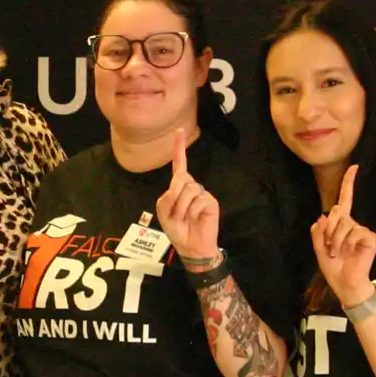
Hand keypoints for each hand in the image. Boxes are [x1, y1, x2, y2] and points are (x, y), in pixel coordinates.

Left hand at [155, 128, 220, 263]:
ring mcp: (202, 193)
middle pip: (180, 178)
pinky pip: (198, 200)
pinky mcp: (211, 202)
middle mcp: (191, 186)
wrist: (191, 246)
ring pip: (189, 190)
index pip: (179, 164)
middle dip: (174, 196)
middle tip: (175, 214)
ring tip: (185, 218)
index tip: (179, 130)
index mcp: (178, 187)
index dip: (178, 148)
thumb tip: (184, 184)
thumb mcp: (164, 212)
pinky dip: (192, 212)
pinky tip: (196, 219)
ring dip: (182, 207)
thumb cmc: (177, 229)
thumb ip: (168, 196)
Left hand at [312, 164, 375, 306]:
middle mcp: (353, 224)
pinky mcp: (370, 237)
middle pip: (337, 212)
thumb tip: (322, 216)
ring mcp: (362, 230)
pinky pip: (355, 231)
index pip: (344, 200)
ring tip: (336, 252)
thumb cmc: (333, 267)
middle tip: (329, 247)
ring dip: (335, 240)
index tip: (354, 167)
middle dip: (328, 230)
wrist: (345, 284)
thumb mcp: (318, 248)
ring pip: (344, 223)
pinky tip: (350, 252)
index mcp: (340, 224)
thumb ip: (318, 232)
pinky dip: (347, 243)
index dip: (348, 183)